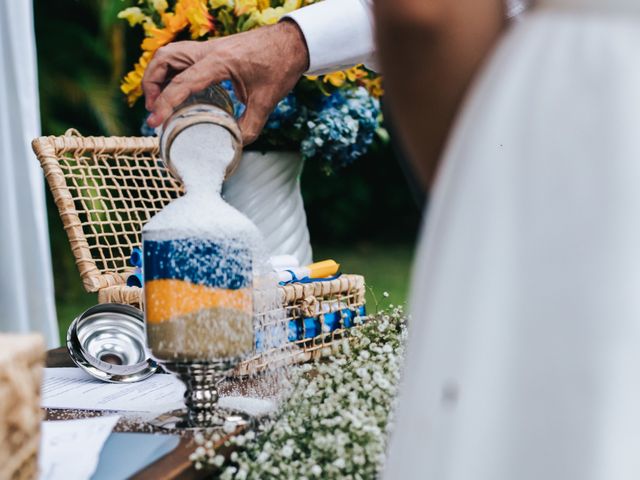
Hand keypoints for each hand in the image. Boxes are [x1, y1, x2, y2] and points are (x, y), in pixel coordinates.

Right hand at [143, 21, 308, 143]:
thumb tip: (236, 144)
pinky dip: (171, 72)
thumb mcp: (267, 100)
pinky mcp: (213, 50)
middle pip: (164, 59)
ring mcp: (209, 48)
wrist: (293, 42)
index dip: (164, 104)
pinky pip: (182, 57)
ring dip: (158, 75)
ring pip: (169, 54)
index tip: (154, 122)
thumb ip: (250, 125)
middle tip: (154, 109)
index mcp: (219, 62)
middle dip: (151, 84)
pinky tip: (178, 90)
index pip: (182, 82)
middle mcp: (208, 51)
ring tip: (160, 100)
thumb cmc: (280, 66)